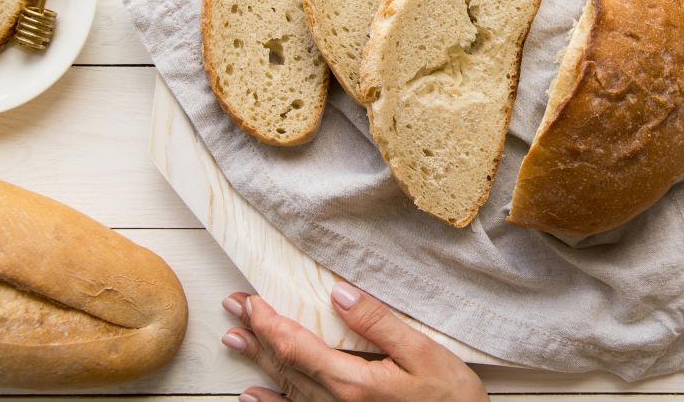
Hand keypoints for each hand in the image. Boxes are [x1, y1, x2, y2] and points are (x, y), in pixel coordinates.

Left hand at [220, 283, 489, 401]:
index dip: (270, 323)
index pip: (297, 347)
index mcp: (352, 383)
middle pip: (285, 366)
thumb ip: (377, 322)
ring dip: (259, 361)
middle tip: (233, 308)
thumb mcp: (422, 352)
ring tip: (234, 339)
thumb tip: (338, 292)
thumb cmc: (450, 399)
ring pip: (286, 388)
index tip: (251, 301)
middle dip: (257, 335)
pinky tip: (254, 396)